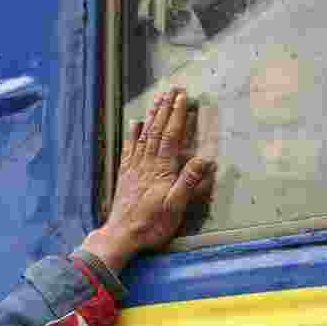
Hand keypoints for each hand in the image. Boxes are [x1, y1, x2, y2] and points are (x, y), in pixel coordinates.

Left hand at [80, 89, 216, 272]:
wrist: (122, 236)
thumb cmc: (152, 224)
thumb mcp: (176, 207)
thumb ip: (189, 182)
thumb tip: (205, 159)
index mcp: (161, 169)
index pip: (171, 136)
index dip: (177, 115)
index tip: (183, 97)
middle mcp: (146, 163)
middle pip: (157, 130)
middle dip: (165, 108)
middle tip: (172, 89)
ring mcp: (134, 167)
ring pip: (144, 135)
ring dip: (152, 115)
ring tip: (158, 99)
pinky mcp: (125, 175)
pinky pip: (129, 148)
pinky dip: (132, 133)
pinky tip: (135, 122)